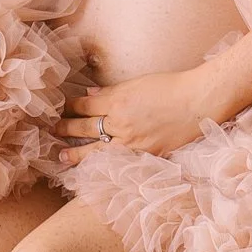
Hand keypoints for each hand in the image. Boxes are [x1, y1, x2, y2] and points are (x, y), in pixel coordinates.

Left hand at [59, 67, 222, 156]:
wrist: (199, 102)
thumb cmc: (172, 87)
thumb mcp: (137, 83)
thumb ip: (111, 92)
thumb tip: (90, 95)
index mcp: (117, 102)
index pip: (84, 106)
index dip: (70, 107)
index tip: (60, 108)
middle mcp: (120, 124)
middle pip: (85, 128)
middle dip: (66, 129)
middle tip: (52, 131)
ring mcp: (132, 143)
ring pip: (96, 149)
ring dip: (76, 153)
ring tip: (61, 156)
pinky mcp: (145, 155)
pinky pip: (117, 162)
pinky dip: (102, 164)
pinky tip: (92, 168)